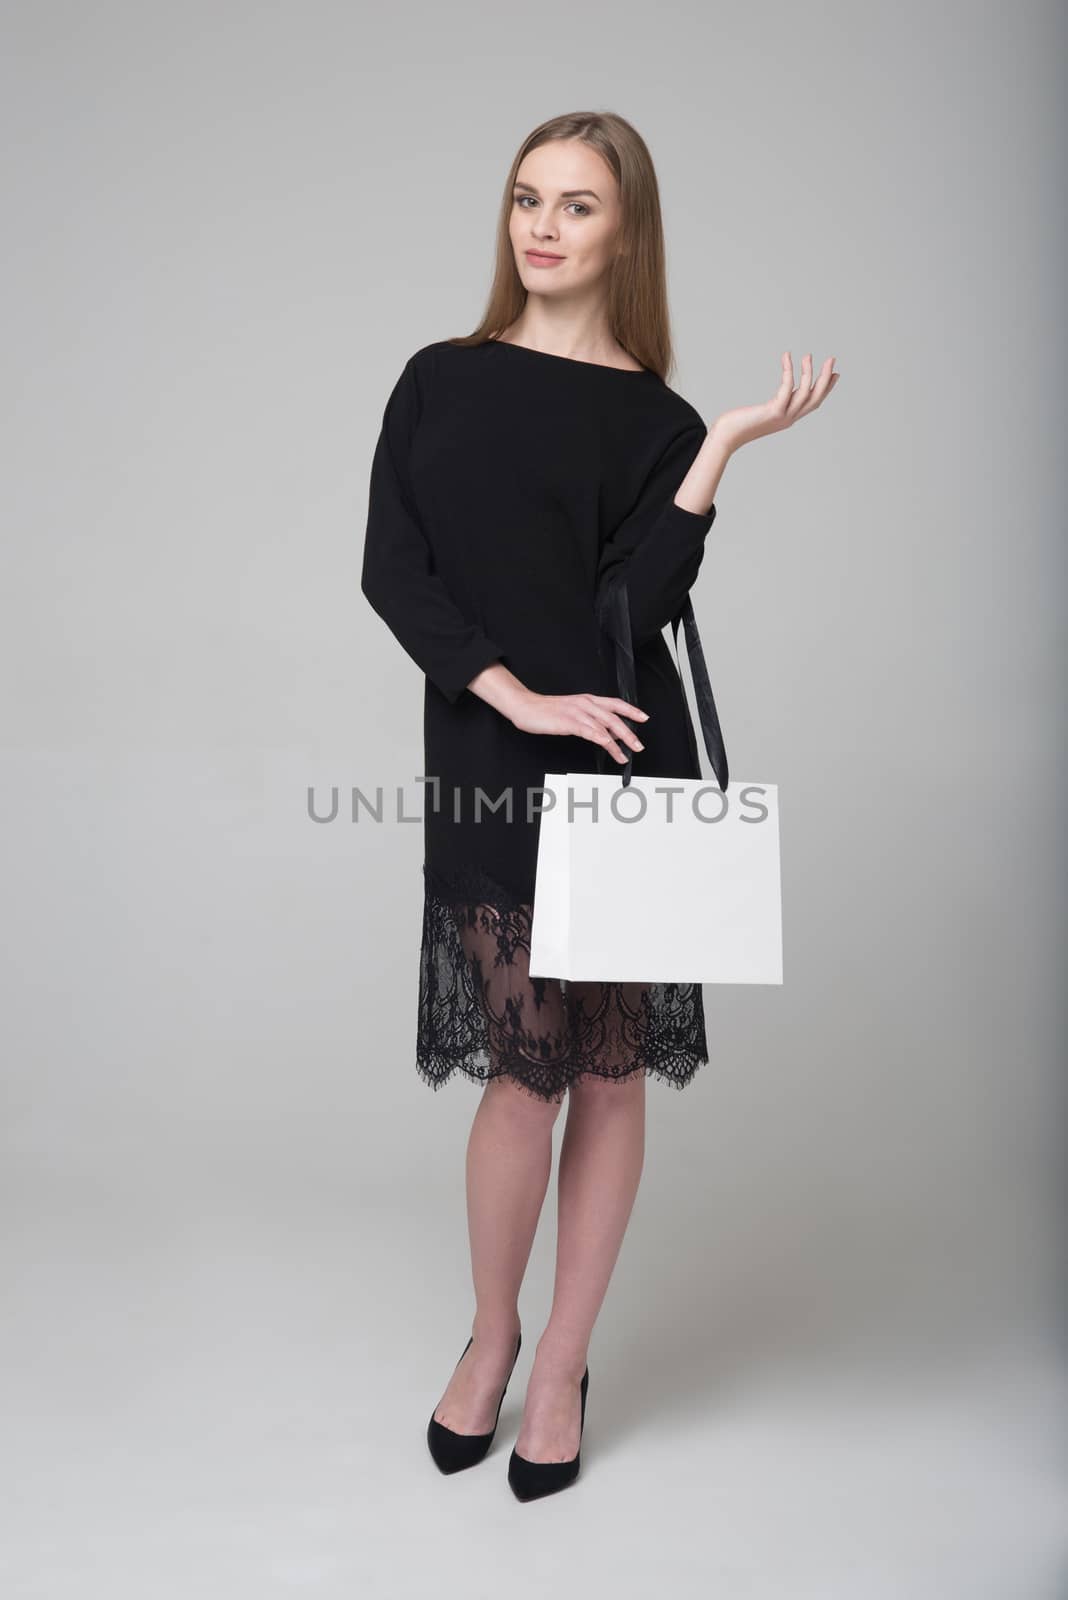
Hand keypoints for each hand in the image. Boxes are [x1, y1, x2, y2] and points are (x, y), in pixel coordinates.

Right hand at [508, 690, 648, 765]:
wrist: (526, 707)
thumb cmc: (547, 711)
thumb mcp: (572, 712)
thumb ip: (589, 719)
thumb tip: (605, 732)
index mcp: (588, 700)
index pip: (615, 703)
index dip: (631, 710)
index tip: (644, 718)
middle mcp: (585, 703)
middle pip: (614, 717)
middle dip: (629, 733)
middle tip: (638, 745)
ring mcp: (577, 712)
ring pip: (605, 726)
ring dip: (618, 742)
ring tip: (625, 754)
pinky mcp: (568, 722)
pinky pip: (589, 731)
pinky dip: (601, 739)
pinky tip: (608, 746)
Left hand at [710, 352, 839, 454]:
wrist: (726, 436)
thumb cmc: (738, 423)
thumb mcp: (761, 413)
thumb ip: (773, 406)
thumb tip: (778, 398)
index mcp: (788, 418)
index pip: (813, 403)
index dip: (826, 388)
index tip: (835, 374)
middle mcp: (789, 418)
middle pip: (815, 397)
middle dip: (825, 378)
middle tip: (831, 359)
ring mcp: (783, 416)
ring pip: (805, 393)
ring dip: (809, 372)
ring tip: (807, 356)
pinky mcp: (773, 411)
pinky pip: (787, 388)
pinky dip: (789, 371)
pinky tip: (786, 357)